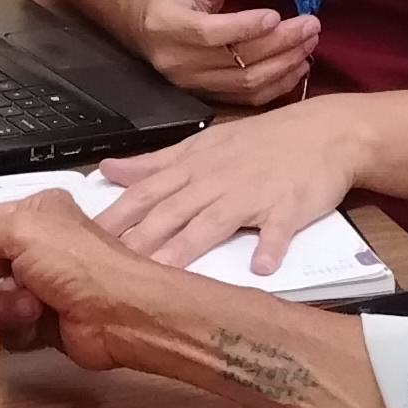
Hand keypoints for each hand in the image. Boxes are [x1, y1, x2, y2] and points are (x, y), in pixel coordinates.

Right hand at [0, 190, 159, 367]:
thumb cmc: (84, 266)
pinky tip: (34, 322)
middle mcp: (36, 246)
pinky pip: (4, 325)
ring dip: (2, 304)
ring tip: (28, 305)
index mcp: (35, 213)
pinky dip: (14, 326)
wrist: (121, 317)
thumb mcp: (22, 231)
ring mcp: (38, 284)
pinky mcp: (40, 319)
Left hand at [92, 103, 368, 274]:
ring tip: (163, 275)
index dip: (112, 219)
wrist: (326, 131)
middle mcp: (214, 181)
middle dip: (135, 241)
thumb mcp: (203, 145)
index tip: (80, 243)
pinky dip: (270, 246)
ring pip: (212, 222)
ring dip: (187, 248)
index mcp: (191, 167)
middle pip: (168, 213)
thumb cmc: (261, 143)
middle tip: (104, 270)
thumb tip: (108, 169)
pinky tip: (261, 267)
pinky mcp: (288, 207)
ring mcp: (251, 194)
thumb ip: (154, 163)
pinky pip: (278, 229)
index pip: (142, 195)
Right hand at [133, 0, 319, 106]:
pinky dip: (278, 85)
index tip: (277, 16)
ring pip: (247, 82)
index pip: (210, 33)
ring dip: (285, 64)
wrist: (143, 26)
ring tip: (309, 44)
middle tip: (311, 26)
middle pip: (237, 60)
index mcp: (169, 25)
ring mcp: (192, 83)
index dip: (245, 27)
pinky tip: (297, 67)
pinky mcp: (206, 96)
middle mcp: (179, 61)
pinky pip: (248, 98)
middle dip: (280, 43)